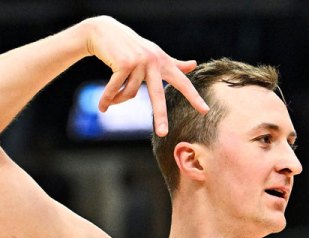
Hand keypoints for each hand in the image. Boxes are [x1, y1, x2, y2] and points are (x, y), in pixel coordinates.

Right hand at [80, 16, 208, 135]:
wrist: (105, 31)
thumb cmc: (131, 46)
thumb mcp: (154, 54)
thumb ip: (174, 63)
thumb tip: (194, 64)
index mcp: (163, 62)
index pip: (182, 82)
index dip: (193, 97)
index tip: (205, 111)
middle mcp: (153, 62)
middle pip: (157, 95)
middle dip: (160, 115)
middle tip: (162, 134)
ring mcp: (139, 62)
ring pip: (129, 94)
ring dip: (118, 100)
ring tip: (109, 102)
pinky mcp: (124, 63)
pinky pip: (116, 89)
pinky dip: (108, 99)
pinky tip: (102, 107)